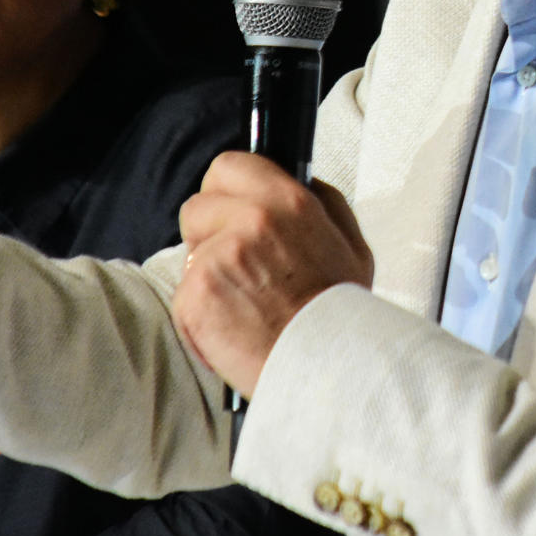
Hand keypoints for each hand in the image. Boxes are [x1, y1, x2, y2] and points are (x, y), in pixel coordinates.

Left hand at [173, 152, 372, 395]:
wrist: (328, 371)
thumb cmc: (339, 314)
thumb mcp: (352, 245)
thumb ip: (323, 203)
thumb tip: (299, 180)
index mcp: (289, 203)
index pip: (228, 165)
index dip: (226, 189)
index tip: (231, 209)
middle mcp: (251, 222)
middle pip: (196, 206)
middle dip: (209, 231)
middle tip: (236, 263)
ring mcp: (219, 257)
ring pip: (189, 253)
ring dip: (207, 273)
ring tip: (242, 301)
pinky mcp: (196, 294)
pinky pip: (183, 293)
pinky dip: (200, 312)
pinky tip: (231, 325)